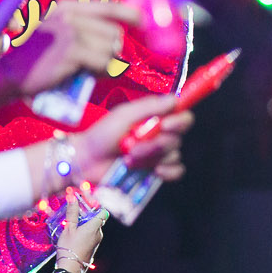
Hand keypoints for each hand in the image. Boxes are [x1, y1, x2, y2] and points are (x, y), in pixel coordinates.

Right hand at [0, 0, 141, 110]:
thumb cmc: (33, 58)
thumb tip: (115, 36)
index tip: (141, 22)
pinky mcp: (73, 52)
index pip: (108, 5)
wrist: (9, 72)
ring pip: (110, 49)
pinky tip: (92, 76)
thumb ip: (81, 28)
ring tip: (92, 72)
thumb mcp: (55, 32)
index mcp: (67, 7)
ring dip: (107, 64)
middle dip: (112, 51)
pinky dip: (103, 72)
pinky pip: (104, 63)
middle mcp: (70, 15)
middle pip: (113, 32)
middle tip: (99, 64)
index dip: (129, 13)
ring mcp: (71, 32)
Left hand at [36, 92, 190, 192]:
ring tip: (128, 159)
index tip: (165, 125)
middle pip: (177, 139)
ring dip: (150, 158)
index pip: (183, 117)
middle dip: (154, 145)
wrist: (88, 161)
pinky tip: (154, 171)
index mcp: (156, 118)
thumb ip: (149, 106)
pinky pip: (175, 172)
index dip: (179, 121)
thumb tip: (174, 100)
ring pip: (172, 156)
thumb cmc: (102, 135)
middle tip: (132, 147)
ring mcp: (158, 155)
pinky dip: (167, 172)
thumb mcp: (124, 115)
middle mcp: (161, 135)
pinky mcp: (156, 172)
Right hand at [53, 190, 104, 272]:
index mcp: (94, 227)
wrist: (70, 268)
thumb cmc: (69, 247)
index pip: (103, 212)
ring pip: (93, 229)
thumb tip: (73, 198)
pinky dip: (84, 234)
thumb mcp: (68, 228)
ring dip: (84, 226)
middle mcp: (99, 234)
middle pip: (97, 220)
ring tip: (71, 228)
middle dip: (87, 217)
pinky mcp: (93, 248)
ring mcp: (96, 242)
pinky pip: (91, 237)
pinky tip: (73, 237)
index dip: (96, 207)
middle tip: (74, 216)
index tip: (86, 206)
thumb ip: (72, 213)